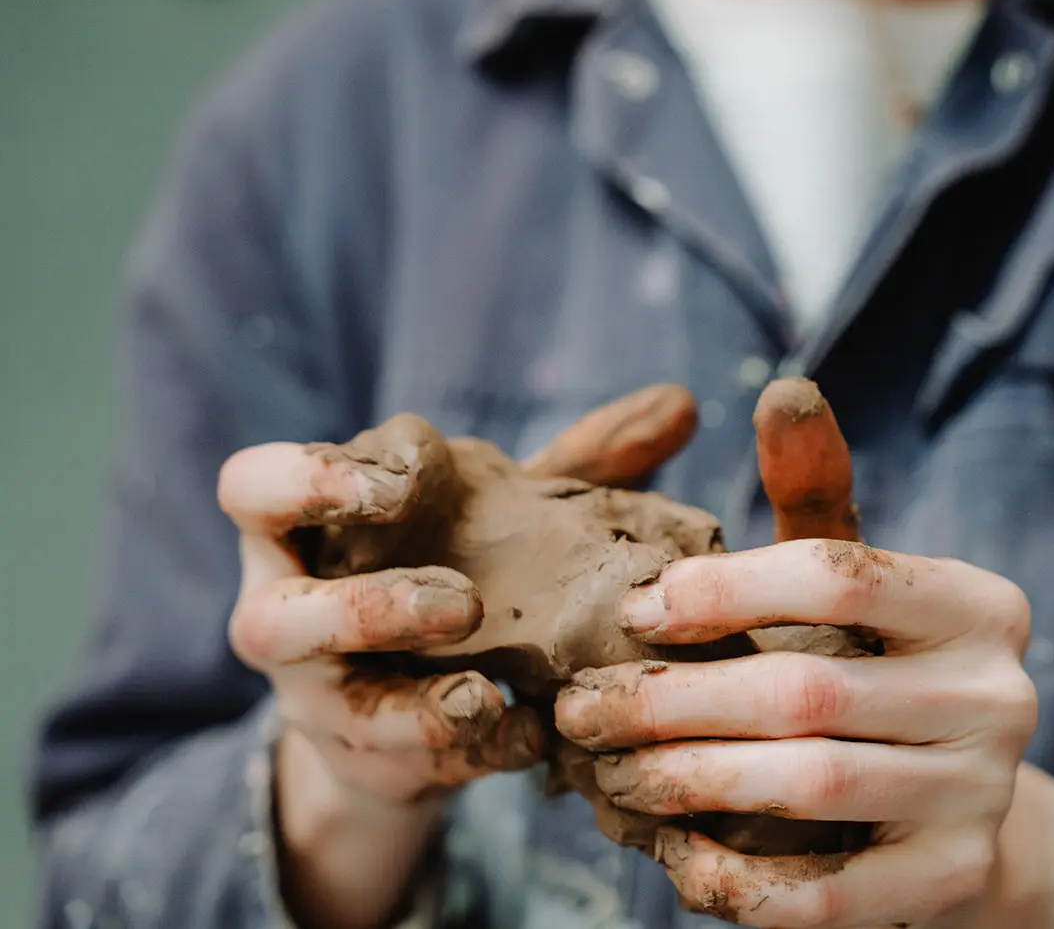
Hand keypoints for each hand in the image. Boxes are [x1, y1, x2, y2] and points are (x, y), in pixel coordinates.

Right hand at [217, 384, 700, 928]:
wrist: (420, 700)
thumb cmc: (454, 566)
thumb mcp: (505, 513)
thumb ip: (580, 463)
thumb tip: (681, 403)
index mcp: (301, 528)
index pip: (259, 486)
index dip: (317, 479)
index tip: (409, 479)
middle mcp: (287, 614)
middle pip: (271, 615)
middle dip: (365, 611)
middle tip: (463, 606)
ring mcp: (318, 697)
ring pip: (328, 710)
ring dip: (409, 703)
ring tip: (484, 698)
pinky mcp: (363, 758)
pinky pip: (401, 763)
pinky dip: (469, 750)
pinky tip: (530, 738)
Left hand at [554, 537, 1038, 926]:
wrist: (957, 807)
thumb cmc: (878, 670)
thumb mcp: (856, 582)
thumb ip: (814, 493)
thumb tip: (782, 392)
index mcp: (980, 605)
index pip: (842, 576)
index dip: (724, 589)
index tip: (634, 612)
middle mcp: (1003, 696)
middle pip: (810, 689)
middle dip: (674, 699)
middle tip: (583, 709)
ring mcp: (985, 796)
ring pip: (809, 784)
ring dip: (687, 779)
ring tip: (610, 770)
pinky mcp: (954, 882)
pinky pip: (831, 893)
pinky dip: (740, 878)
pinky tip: (676, 853)